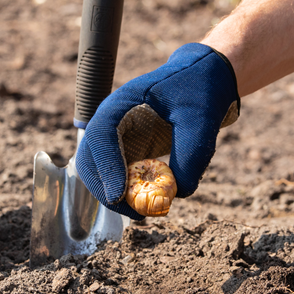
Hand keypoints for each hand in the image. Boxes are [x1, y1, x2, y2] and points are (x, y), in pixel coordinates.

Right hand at [76, 43, 239, 218]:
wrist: (203, 81)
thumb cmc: (199, 92)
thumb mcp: (201, 121)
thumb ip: (192, 154)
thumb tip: (179, 193)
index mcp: (122, 102)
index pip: (101, 134)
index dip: (106, 166)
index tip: (119, 195)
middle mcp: (111, 120)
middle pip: (90, 158)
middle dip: (105, 188)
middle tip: (134, 212)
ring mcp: (116, 136)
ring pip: (98, 171)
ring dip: (114, 194)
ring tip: (144, 211)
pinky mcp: (126, 150)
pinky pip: (116, 176)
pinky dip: (126, 193)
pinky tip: (147, 203)